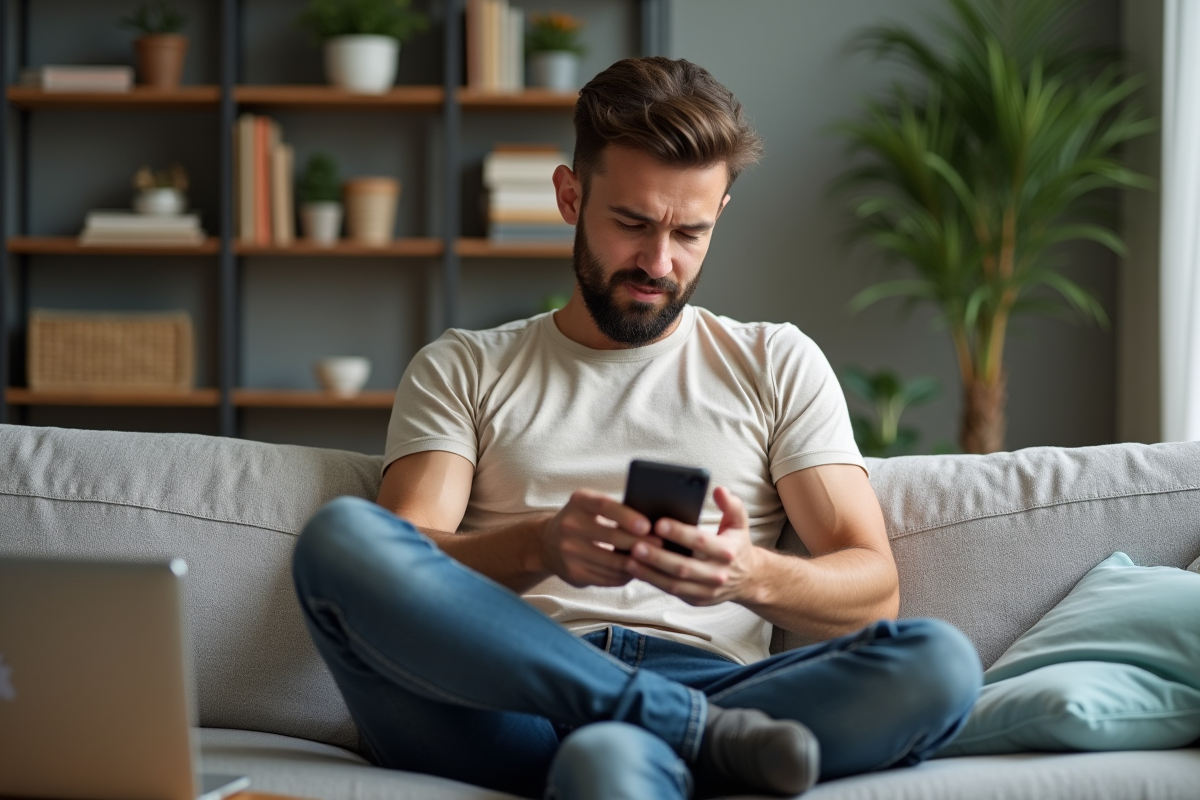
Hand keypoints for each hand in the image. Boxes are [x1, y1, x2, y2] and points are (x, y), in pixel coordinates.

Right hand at [541, 489, 656, 587]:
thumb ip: (616, 509)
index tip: (647, 525)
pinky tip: (637, 571)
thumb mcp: (591, 505)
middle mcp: (569, 525)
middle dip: (639, 542)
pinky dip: (625, 575)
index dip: (627, 516)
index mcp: (578, 502)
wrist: (547, 543)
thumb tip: (654, 521)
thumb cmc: (582, 519)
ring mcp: (569, 552)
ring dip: (636, 562)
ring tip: (654, 559)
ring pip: (612, 562)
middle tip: (660, 545)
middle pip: (611, 537)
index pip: (605, 506)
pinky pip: (607, 578)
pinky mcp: (573, 573)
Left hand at [624, 486, 762, 604]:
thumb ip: (731, 505)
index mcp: (727, 551)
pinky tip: (636, 570)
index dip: (679, 533)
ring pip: (674, 583)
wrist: (748, 579)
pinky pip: (672, 591)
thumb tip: (719, 490)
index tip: (658, 523)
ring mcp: (707, 590)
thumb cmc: (736, 545)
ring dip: (650, 573)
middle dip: (658, 556)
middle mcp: (717, 573)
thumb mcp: (740, 524)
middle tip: (635, 545)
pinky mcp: (697, 599)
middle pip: (683, 566)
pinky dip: (653, 582)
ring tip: (629, 559)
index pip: (700, 541)